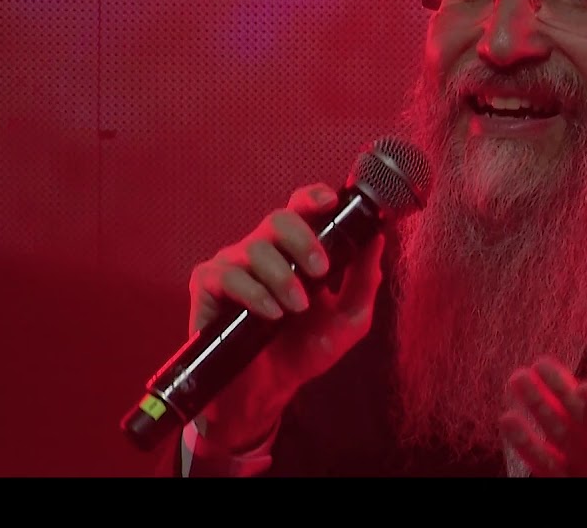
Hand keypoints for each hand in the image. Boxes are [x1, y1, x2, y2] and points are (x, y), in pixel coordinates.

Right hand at [187, 183, 385, 450]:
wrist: (268, 391)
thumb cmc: (304, 350)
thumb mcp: (348, 320)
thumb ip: (364, 281)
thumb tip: (377, 239)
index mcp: (295, 251)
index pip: (301, 209)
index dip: (312, 197)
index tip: (329, 201)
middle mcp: (264, 250)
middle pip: (278, 218)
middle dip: (303, 240)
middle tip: (321, 271)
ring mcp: (234, 265)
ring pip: (255, 248)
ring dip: (283, 277)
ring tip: (296, 309)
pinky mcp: (209, 286)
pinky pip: (227, 275)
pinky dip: (253, 293)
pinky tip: (269, 314)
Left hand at [499, 329, 586, 476]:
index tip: (585, 386)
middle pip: (584, 421)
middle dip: (557, 393)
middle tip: (534, 366)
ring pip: (559, 438)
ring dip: (535, 409)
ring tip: (516, 381)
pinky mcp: (573, 481)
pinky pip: (545, 464)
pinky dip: (525, 444)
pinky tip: (507, 420)